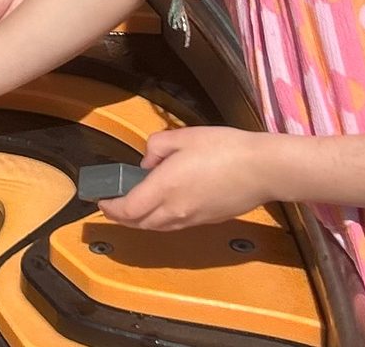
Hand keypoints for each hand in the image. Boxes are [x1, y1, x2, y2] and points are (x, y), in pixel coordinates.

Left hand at [99, 127, 273, 230]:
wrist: (263, 169)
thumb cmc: (223, 148)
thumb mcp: (183, 136)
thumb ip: (156, 147)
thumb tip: (147, 162)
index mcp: (163, 188)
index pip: (127, 209)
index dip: (110, 207)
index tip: (101, 199)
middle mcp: (174, 210)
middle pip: (139, 223)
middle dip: (121, 217)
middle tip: (112, 205)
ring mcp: (192, 219)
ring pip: (156, 227)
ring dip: (140, 221)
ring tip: (133, 208)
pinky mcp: (206, 221)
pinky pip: (173, 225)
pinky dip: (159, 221)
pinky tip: (161, 207)